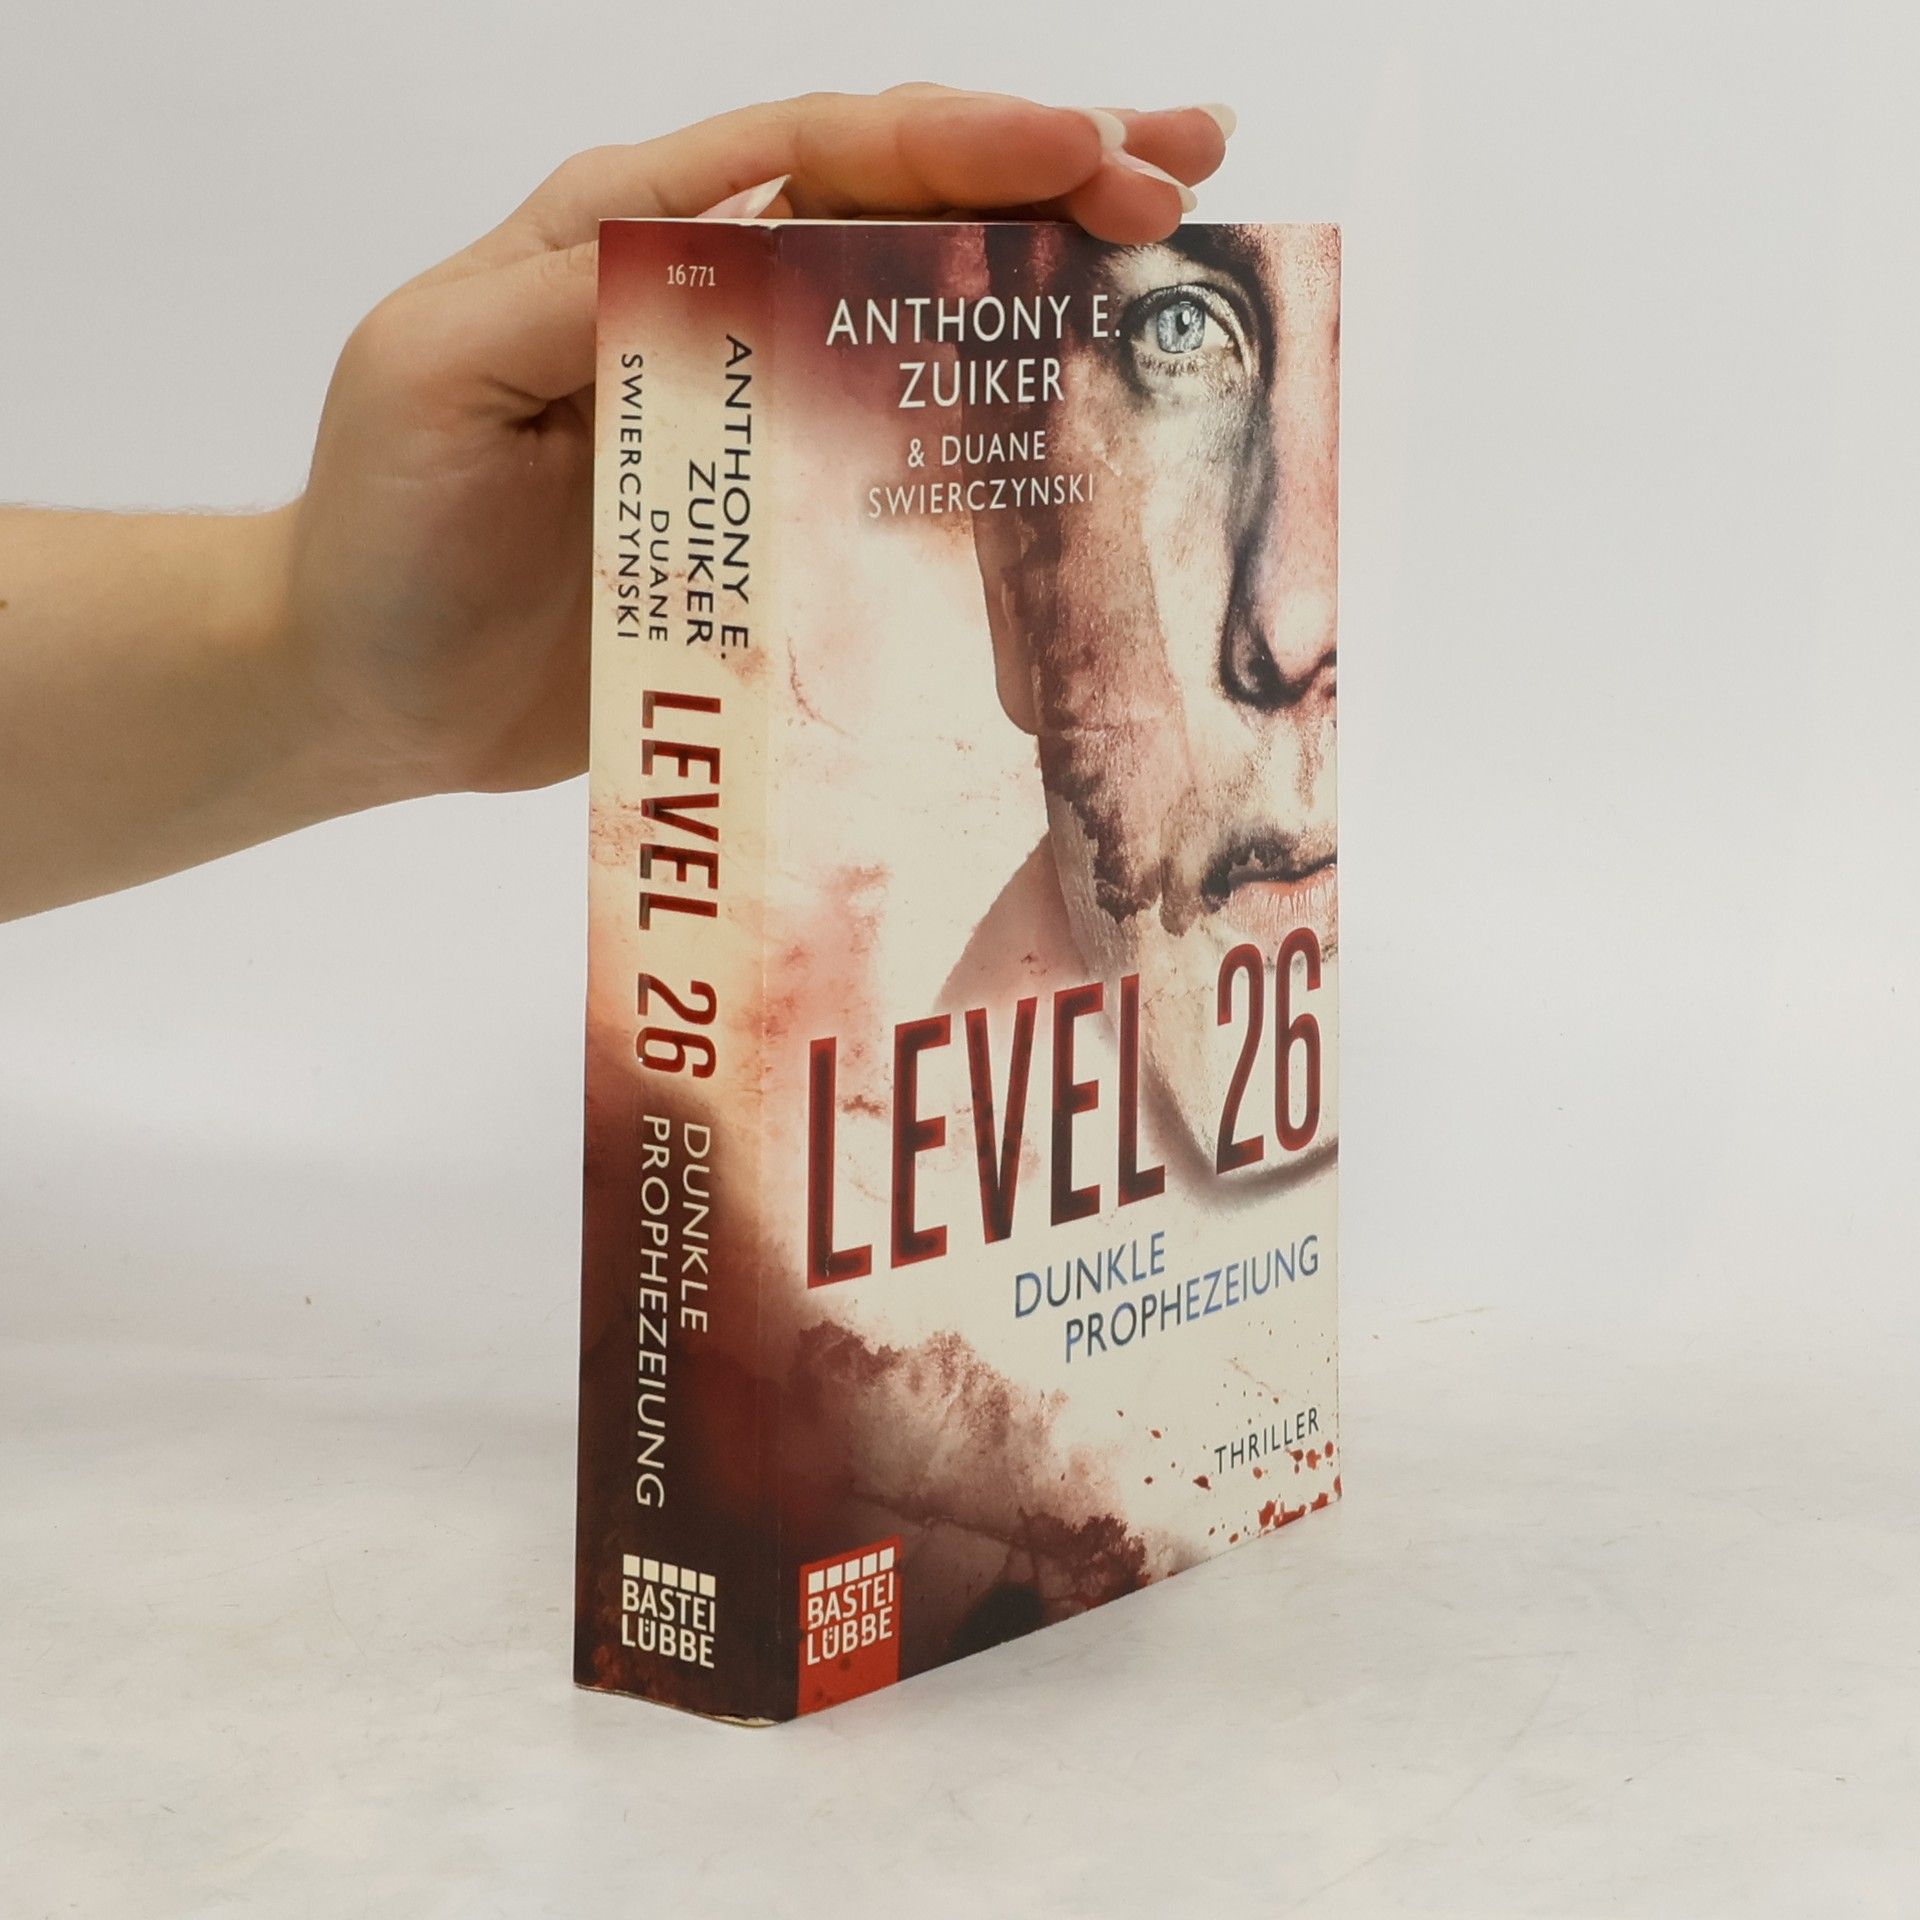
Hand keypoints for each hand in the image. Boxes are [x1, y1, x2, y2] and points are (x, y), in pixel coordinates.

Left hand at [282, 86, 1231, 800]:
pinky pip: (909, 465)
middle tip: (1185, 173)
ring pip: (927, 321)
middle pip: (904, 212)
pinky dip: (1001, 435)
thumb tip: (748, 250)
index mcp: (635, 237)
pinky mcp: (785, 521)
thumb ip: (581, 300)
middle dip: (1049, 175)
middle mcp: (721, 306)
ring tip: (1173, 254)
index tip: (1086, 150)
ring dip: (1050, 286)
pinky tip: (1086, 418)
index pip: (820, 153)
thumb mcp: (442, 374)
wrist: (373, 686)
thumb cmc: (387, 523)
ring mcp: (763, 415)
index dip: (960, 140)